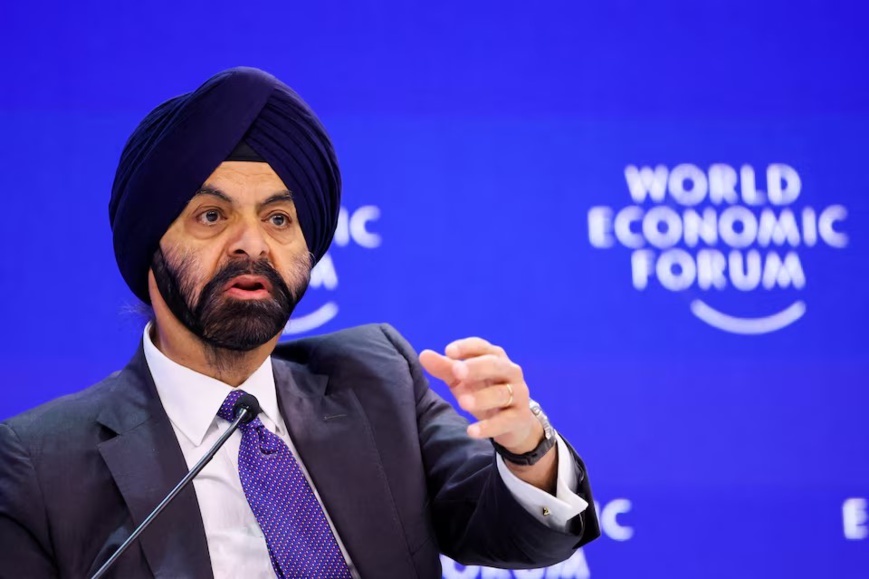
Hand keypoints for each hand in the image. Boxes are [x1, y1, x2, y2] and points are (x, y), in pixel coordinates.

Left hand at [419, 337, 542, 453]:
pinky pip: (505, 421)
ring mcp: (518, 395)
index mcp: (495, 358)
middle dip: (476, 367)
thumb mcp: (463, 381)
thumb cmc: (485, 393)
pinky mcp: (519, 418)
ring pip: (502, 393)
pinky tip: (471, 431)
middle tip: (457, 371)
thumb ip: (445, 368)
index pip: (482, 347)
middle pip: (495, 365)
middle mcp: (510, 372)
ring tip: (462, 402)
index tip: (448, 351)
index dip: (466, 347)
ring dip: (482, 397)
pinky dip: (488, 426)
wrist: (514, 422)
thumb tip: (424, 355)